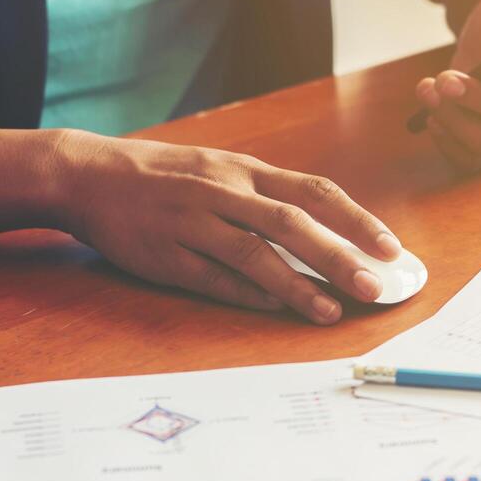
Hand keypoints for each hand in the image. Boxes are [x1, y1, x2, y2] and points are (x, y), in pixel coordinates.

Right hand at [48, 132, 403, 324]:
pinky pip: (212, 277)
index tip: (392, 248)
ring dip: (297, 285)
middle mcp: (221, 190)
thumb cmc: (166, 176)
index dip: (357, 220)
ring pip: (253, 253)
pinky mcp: (163, 254)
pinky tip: (277, 311)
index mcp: (242, 169)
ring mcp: (190, 222)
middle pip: (291, 223)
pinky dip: (247, 295)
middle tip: (376, 287)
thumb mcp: (220, 169)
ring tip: (332, 311)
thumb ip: (267, 199)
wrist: (88, 175)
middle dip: (338, 256)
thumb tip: (325, 236)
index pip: (313, 191)